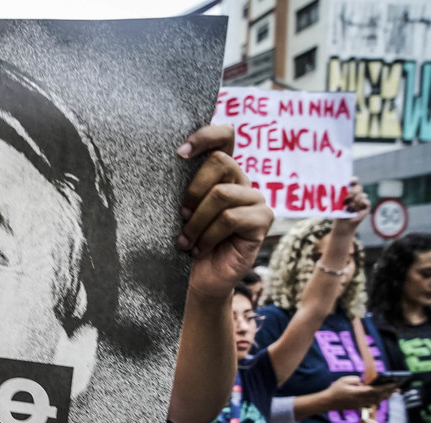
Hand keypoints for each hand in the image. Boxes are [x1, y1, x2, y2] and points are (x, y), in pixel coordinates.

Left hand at [177, 125, 273, 298]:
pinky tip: (199, 249)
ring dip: (197, 221)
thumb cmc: (186, 242)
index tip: (179, 153)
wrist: (199, 279)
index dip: (205, 136)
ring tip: (186, 241)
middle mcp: (241, 180)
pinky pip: (231, 218)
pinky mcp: (263, 220)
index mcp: (221, 173)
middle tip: (180, 217)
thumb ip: (180, 186)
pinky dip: (208, 235)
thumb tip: (168, 164)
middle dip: (193, 191)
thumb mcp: (178, 211)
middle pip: (220, 162)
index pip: (224, 136)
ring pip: (221, 194)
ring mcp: (255, 199)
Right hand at [323, 375, 396, 409]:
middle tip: (398, 387)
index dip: (385, 387)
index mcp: (358, 393)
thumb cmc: (335, 390)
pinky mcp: (360, 406)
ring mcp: (361, 404)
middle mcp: (361, 400)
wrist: (328, 402)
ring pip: (377, 401)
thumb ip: (356, 380)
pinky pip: (373, 402)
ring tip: (394, 392)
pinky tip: (383, 396)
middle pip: (379, 396)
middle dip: (389, 392)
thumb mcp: (344, 380)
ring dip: (386, 396)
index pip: (375, 390)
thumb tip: (363, 383)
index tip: (393, 383)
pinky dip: (380, 399)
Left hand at [333, 177, 369, 233]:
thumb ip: (341, 197)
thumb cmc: (338, 214)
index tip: (352, 180)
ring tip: (348, 209)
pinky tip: (354, 210)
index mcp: (348, 191)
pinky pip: (365, 201)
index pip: (353, 182)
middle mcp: (356, 194)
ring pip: (361, 195)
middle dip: (353, 193)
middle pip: (358, 187)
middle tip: (346, 200)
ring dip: (354, 202)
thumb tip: (346, 193)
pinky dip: (359, 206)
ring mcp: (362, 199)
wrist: (343, 225)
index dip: (354, 180)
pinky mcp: (367, 205)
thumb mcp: (337, 204)